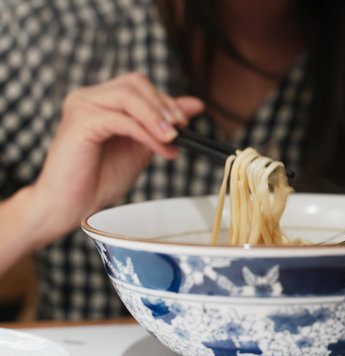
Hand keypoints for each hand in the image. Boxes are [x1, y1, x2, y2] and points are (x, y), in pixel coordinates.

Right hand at [29, 72, 203, 246]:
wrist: (70, 206)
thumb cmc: (100, 178)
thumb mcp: (143, 145)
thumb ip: (164, 123)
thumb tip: (195, 105)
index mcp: (101, 100)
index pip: (139, 85)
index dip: (166, 101)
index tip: (186, 122)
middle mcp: (88, 97)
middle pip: (135, 82)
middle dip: (163, 105)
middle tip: (181, 128)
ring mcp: (81, 106)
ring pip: (129, 95)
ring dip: (157, 117)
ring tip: (172, 138)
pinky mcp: (80, 121)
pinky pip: (122, 120)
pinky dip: (146, 133)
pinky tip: (161, 149)